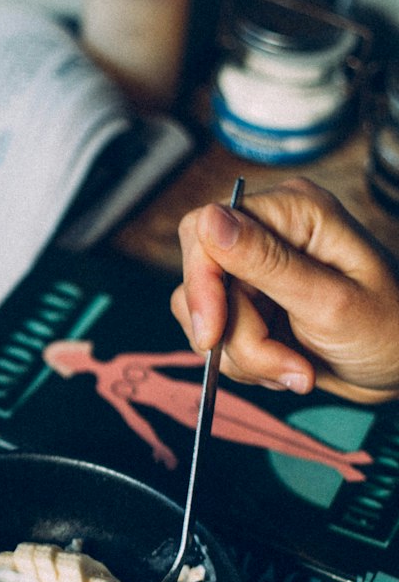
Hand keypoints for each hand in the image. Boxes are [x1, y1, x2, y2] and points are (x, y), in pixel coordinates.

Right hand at [171, 176, 398, 401]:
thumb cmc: (390, 330)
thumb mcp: (330, 301)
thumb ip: (266, 262)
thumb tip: (208, 220)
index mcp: (292, 212)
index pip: (204, 230)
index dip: (202, 284)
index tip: (213, 334)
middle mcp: (268, 234)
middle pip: (203, 282)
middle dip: (234, 335)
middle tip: (281, 365)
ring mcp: (257, 272)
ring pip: (204, 315)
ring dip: (245, 356)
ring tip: (296, 370)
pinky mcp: (252, 306)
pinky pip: (218, 337)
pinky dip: (248, 363)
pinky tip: (288, 367)